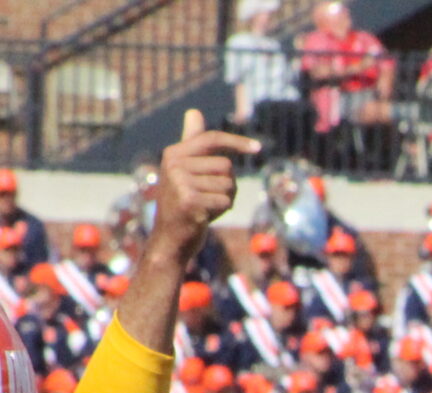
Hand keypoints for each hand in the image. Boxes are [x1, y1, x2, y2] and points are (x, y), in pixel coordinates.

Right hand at [150, 110, 259, 257]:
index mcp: (174, 153)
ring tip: (206, 206)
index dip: (237, 142)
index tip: (258, 148)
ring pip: (229, 184)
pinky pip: (226, 201)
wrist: (171, 238)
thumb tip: (194, 111)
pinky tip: (205, 217)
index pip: (212, 139)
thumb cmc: (185, 203)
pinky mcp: (190, 201)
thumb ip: (192, 143)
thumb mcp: (186, 170)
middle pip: (226, 166)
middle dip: (227, 184)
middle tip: (208, 197)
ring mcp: (180, 182)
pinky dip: (222, 211)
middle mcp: (174, 164)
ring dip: (225, 199)